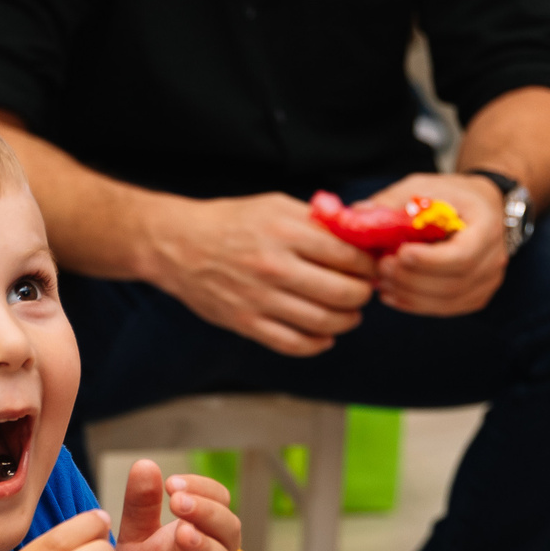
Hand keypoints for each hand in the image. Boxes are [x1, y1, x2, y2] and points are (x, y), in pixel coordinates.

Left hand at [109, 462, 239, 550]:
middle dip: (207, 511)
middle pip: (230, 528)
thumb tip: (146, 464)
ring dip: (205, 546)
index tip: (171, 484)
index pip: (219, 502)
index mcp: (200, 535)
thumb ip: (141, 508)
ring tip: (181, 534)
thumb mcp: (133, 542)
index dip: (202, 489)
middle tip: (178, 501)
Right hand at [151, 193, 375, 355]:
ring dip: (347, 320)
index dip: (369, 264)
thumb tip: (358, 234)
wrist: (177, 245)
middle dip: (364, 294)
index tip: (371, 266)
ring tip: (349, 312)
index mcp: (285, 233)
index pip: (348, 256)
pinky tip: (325, 334)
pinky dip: (318, 343)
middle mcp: (274, 267)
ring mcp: (259, 299)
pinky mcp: (246, 323)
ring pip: (324, 322)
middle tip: (365, 290)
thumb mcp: (274, 206)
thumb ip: (315, 221)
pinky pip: (294, 344)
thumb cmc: (229, 223)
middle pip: (343, 292)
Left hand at [364, 172, 509, 316]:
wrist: (480, 208)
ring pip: (446, 301)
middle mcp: (494, 258)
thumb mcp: (423, 187)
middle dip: (411, 279)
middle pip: (452, 282)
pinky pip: (445, 309)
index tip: (400, 253)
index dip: (429, 261)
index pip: (462, 256)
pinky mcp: (475, 296)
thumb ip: (391, 202)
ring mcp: (487, 281)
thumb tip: (356, 215)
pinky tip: (392, 294)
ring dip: (409, 294)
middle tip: (381, 267)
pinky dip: (415, 305)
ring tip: (382, 280)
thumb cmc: (450, 196)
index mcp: (487, 227)